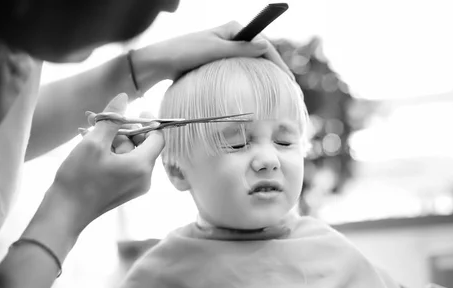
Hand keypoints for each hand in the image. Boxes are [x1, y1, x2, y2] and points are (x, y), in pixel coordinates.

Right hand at [46, 93, 163, 232]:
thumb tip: (124, 98)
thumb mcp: (94, 142)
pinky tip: (89, 147)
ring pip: (130, 154)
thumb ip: (111, 119)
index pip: (157, 138)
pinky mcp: (124, 190)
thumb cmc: (79, 178)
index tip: (134, 111)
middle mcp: (144, 178)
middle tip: (97, 121)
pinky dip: (111, 154)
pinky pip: (124, 165)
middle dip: (121, 130)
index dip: (148, 122)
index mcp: (142, 166)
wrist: (65, 213)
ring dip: (112, 141)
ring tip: (87, 132)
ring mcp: (135, 186)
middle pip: (141, 145)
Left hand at [141, 20, 292, 80]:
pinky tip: (260, 94)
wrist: (160, 63)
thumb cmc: (183, 53)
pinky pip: (242, 71)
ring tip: (281, 94)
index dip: (279, 63)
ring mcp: (226, 50)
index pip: (264, 45)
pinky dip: (253, 81)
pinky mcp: (220, 62)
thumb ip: (238, 48)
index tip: (289, 81)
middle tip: (292, 91)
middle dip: (278, 72)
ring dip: (267, 77)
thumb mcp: (212, 50)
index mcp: (233, 29)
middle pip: (262, 54)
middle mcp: (232, 37)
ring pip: (254, 64)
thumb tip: (264, 46)